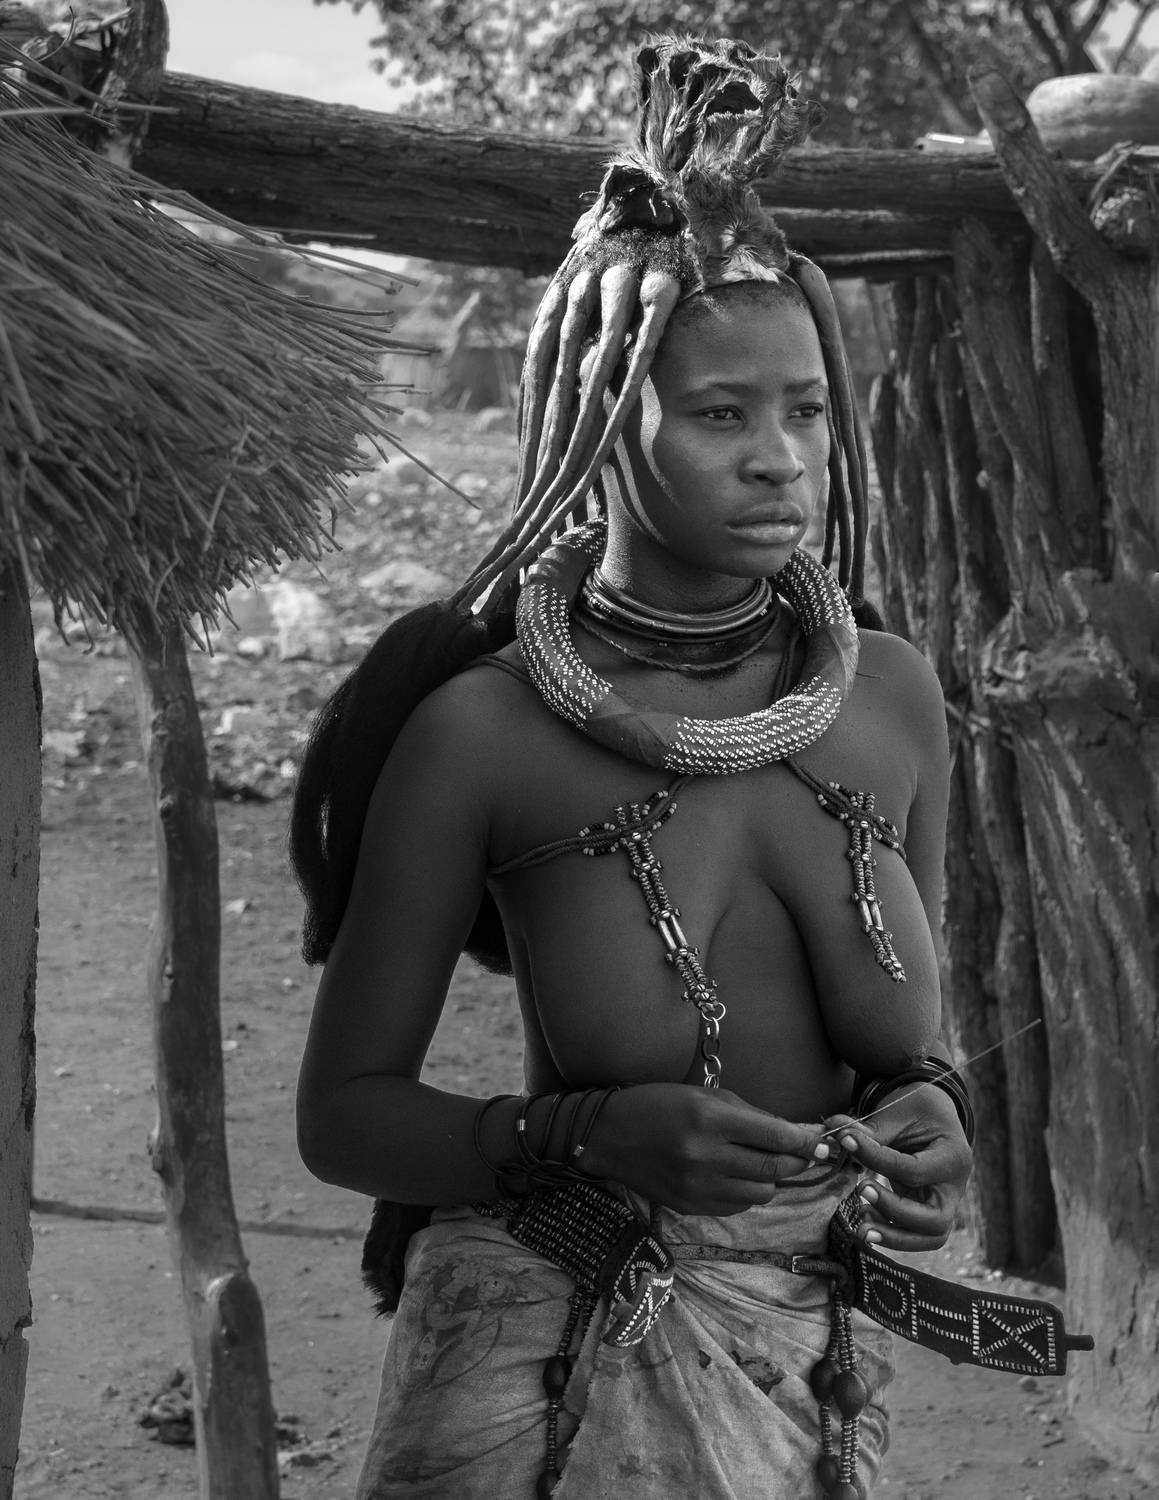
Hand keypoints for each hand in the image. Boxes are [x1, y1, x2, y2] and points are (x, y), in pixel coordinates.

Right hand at [588, 1083, 825, 1216]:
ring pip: (760, 1193)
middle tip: (802, 1154)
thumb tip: (792, 1133)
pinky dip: (746, 1193)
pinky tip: (735, 1176)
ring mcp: (698, 1187)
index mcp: (710, 1120)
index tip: (822, 1142)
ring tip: (761, 1163)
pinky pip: (738, 1206)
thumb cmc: (658, 1104)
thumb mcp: (704, 1095)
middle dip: (796, 1162)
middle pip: (773, 1169)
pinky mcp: (691, 1207)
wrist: (609, 1135)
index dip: (805, 1141)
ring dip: (770, 1179)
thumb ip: (749, 1114)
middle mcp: (706, 1156)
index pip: (774, 1136)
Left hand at [820, 1082, 971, 1252]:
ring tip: (860, 1227)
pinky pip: (916, 1235)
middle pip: (935, 1219)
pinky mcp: (930, 1212)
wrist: (934, 1116)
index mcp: (954, 1156)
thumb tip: (837, 1133)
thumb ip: (872, 1129)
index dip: (877, 1158)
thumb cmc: (918, 1111)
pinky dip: (892, 1233)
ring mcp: (946, 1204)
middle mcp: (955, 1188)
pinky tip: (866, 1217)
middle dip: (894, 1212)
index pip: (913, 1169)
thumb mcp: (900, 1111)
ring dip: (894, 1237)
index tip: (846, 1141)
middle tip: (860, 1190)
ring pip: (930, 1237)